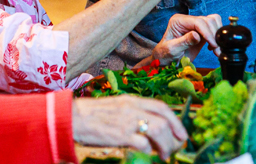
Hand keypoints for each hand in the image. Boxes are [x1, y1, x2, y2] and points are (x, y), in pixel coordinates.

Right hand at [72, 96, 186, 159]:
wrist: (74, 117)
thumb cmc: (94, 114)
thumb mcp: (117, 107)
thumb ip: (133, 113)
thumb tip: (150, 127)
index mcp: (132, 100)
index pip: (161, 106)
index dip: (175, 120)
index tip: (181, 133)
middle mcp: (133, 108)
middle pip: (163, 119)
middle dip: (174, 135)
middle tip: (176, 147)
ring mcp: (127, 120)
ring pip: (158, 130)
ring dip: (165, 145)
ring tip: (164, 155)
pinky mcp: (120, 134)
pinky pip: (143, 142)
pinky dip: (149, 150)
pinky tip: (147, 154)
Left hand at [152, 13, 222, 63]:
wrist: (166, 61)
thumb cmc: (165, 55)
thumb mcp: (172, 49)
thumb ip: (184, 41)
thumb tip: (197, 35)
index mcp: (178, 21)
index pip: (198, 21)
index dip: (207, 32)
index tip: (213, 44)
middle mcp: (188, 20)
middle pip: (208, 20)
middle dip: (214, 35)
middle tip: (216, 49)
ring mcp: (195, 25)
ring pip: (213, 22)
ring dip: (217, 36)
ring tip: (216, 50)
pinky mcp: (202, 32)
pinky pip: (214, 30)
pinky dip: (217, 38)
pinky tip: (213, 48)